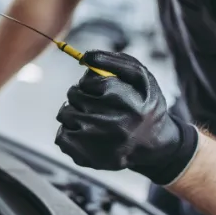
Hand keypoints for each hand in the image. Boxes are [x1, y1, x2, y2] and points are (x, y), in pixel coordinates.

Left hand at [54, 50, 198, 185]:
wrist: (154, 145)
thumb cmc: (144, 104)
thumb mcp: (140, 77)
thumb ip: (114, 61)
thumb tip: (86, 56)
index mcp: (127, 103)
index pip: (89, 81)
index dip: (90, 81)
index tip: (100, 88)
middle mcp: (113, 126)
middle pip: (73, 95)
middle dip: (81, 94)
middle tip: (95, 102)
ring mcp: (98, 144)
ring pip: (64, 114)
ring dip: (74, 111)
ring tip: (92, 117)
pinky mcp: (87, 158)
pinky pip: (61, 136)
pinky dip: (69, 131)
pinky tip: (85, 132)